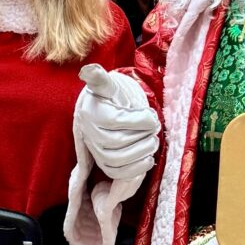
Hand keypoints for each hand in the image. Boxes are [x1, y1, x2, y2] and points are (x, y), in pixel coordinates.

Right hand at [78, 64, 158, 187]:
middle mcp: (90, 133)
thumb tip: (88, 70)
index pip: (116, 120)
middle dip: (142, 136)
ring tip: (153, 142)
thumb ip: (100, 78)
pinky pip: (117, 173)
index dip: (139, 120)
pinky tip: (149, 159)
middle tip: (156, 129)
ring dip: (141, 152)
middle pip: (118, 142)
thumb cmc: (109, 97)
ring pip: (118, 160)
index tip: (152, 116)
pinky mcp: (103, 163)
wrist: (103, 112)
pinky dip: (135, 170)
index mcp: (91, 112)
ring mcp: (95, 151)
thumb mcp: (106, 85)